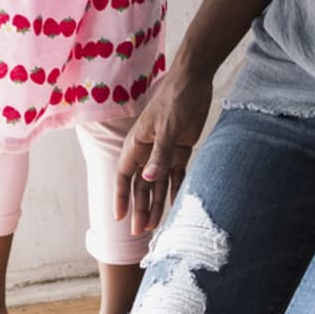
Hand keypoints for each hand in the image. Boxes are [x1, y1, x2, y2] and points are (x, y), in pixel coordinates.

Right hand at [113, 64, 213, 234]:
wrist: (195, 81)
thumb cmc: (175, 100)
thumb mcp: (167, 128)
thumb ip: (159, 155)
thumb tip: (147, 179)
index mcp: (137, 144)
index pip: (124, 176)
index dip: (120, 197)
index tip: (119, 217)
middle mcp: (148, 151)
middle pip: (141, 185)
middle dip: (140, 207)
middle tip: (140, 232)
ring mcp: (164, 151)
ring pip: (158, 184)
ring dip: (157, 204)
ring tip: (155, 227)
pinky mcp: (180, 150)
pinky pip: (177, 175)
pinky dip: (176, 190)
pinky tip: (176, 207)